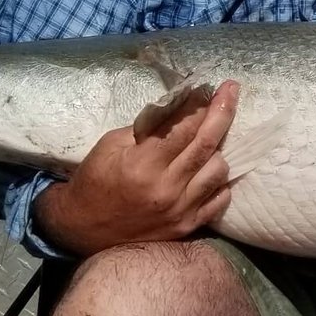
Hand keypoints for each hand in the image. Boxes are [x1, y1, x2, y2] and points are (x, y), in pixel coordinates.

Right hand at [34, 81, 241, 256]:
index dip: (200, 104)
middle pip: (207, 144)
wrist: (83, 228)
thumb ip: (148, 128)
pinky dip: (220, 182)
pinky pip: (220, 199)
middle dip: (223, 112)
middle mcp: (166, 188)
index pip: (183, 127)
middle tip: (232, 91)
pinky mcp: (187, 227)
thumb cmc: (95, 180)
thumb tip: (179, 106)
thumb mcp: (111, 144)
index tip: (210, 87)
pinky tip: (211, 169)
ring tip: (210, 139)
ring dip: (219, 149)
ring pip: (219, 171)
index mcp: (143, 164)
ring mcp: (180, 210)